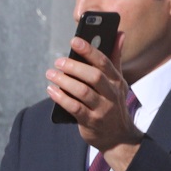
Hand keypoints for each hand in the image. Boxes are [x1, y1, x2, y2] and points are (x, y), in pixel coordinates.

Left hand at [46, 38, 140, 170]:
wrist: (118, 136)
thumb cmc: (112, 103)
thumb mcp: (117, 82)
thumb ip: (115, 59)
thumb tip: (119, 34)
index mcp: (116, 81)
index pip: (104, 62)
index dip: (89, 50)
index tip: (74, 40)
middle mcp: (112, 94)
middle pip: (94, 76)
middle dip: (74, 66)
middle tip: (58, 61)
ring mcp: (102, 109)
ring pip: (83, 92)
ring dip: (64, 81)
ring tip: (50, 74)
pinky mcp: (91, 122)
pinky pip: (75, 108)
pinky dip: (61, 98)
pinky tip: (51, 90)